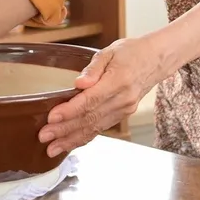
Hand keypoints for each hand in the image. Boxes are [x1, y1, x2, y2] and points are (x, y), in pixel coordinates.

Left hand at [39, 37, 165, 157]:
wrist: (155, 60)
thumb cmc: (131, 52)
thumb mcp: (110, 51)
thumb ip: (93, 68)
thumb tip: (79, 83)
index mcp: (119, 81)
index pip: (91, 100)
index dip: (70, 111)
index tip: (52, 118)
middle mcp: (122, 100)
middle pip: (90, 118)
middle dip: (65, 130)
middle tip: (44, 137)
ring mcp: (124, 110)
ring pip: (95, 128)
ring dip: (72, 139)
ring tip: (52, 148)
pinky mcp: (122, 115)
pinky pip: (101, 128)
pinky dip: (84, 137)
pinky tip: (70, 143)